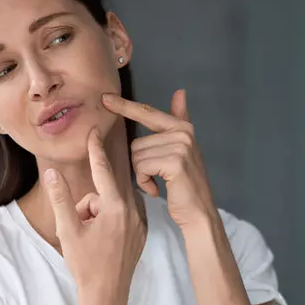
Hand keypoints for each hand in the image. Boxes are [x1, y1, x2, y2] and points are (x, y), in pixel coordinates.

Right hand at [42, 128, 145, 304]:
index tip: (94, 131)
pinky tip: (104, 244)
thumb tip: (52, 172)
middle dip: (87, 206)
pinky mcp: (142, 232)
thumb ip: (61, 198)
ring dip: (97, 216)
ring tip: (91, 240)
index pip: (103, 171)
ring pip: (111, 206)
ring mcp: (139, 222)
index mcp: (115, 207)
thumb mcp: (67, 231)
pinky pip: (122, 216)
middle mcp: (132, 211)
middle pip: (102, 193)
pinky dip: (109, 223)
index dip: (95, 150)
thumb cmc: (86, 265)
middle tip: (80, 229)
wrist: (107, 296)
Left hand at [102, 89, 218, 228]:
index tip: (105, 98)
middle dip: (141, 164)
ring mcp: (180, 146)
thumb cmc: (186, 184)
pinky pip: (141, 167)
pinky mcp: (175, 162)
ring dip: (142, 175)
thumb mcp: (183, 149)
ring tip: (159, 183)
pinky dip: (144, 182)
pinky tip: (157, 189)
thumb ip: (179, 119)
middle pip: (137, 142)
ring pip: (137, 156)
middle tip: (157, 177)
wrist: (199, 213)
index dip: (125, 106)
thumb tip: (180, 91)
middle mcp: (183, 133)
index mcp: (183, 127)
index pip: (148, 112)